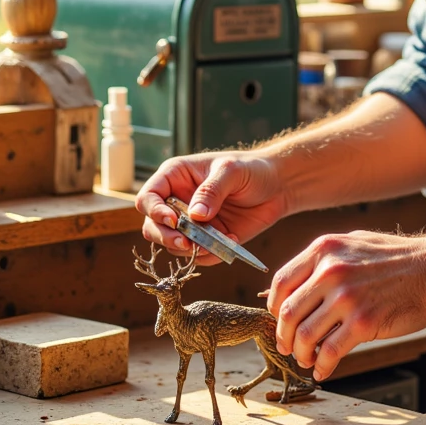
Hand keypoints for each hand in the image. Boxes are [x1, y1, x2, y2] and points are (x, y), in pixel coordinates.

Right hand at [136, 153, 287, 264]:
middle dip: (167, 237)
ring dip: (188, 249)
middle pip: (152, 227)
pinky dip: (209, 255)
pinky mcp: (206, 240)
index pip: (148, 197)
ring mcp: (190, 223)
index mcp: (175, 177)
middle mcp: (177, 201)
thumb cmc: (252, 169)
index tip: (174, 221)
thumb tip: (194, 216)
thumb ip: (212, 190)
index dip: (154, 211)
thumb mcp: (232, 171)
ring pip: (171, 245)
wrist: (277, 186)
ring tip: (213, 244)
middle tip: (187, 243)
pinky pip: (197, 256)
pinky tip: (230, 241)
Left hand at [266, 229, 425, 380]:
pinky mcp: (363, 322)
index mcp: (324, 250)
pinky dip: (323, 367)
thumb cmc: (398, 258)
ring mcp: (346, 298)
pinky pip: (330, 352)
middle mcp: (330, 272)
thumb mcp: (354, 244)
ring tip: (308, 360)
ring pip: (304, 336)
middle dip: (283, 337)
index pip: (281, 282)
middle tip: (288, 347)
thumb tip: (295, 286)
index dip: (275, 307)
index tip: (281, 320)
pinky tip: (325, 370)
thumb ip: (325, 261)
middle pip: (287, 314)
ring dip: (301, 354)